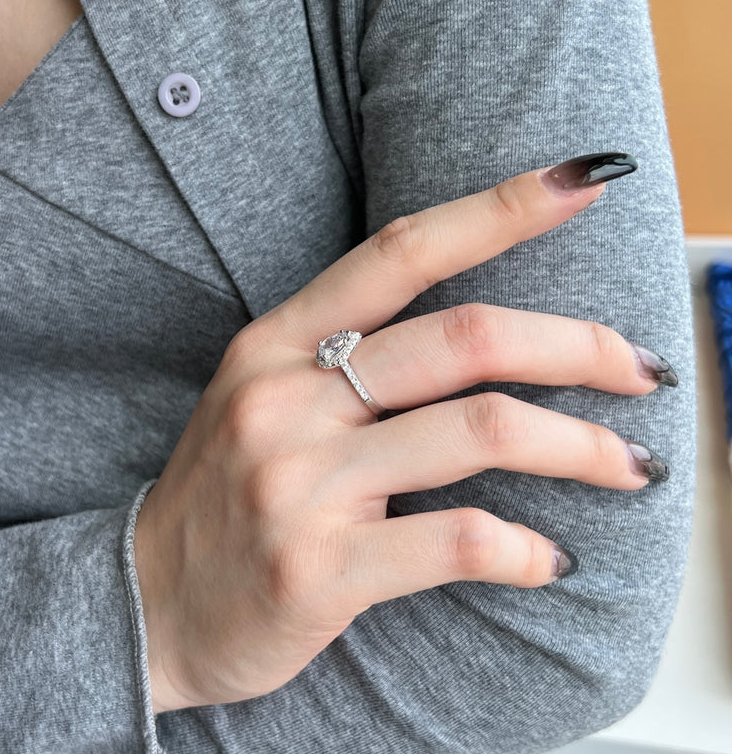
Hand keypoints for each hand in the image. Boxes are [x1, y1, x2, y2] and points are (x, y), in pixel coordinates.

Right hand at [133, 153, 673, 712]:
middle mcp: (286, 400)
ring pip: (479, 431)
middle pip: (465, 337)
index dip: (498, 209)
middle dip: (579, 344)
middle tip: (641, 368)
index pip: (401, 252)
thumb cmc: (223, 498)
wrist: (148, 606)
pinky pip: (457, 540)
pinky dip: (525, 549)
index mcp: (275, 345)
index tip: (580, 183)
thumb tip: (474, 345)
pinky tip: (550, 559)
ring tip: (629, 464)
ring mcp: (300, 484)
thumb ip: (348, 363)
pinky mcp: (320, 570)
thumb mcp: (266, 403)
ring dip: (582, 447)